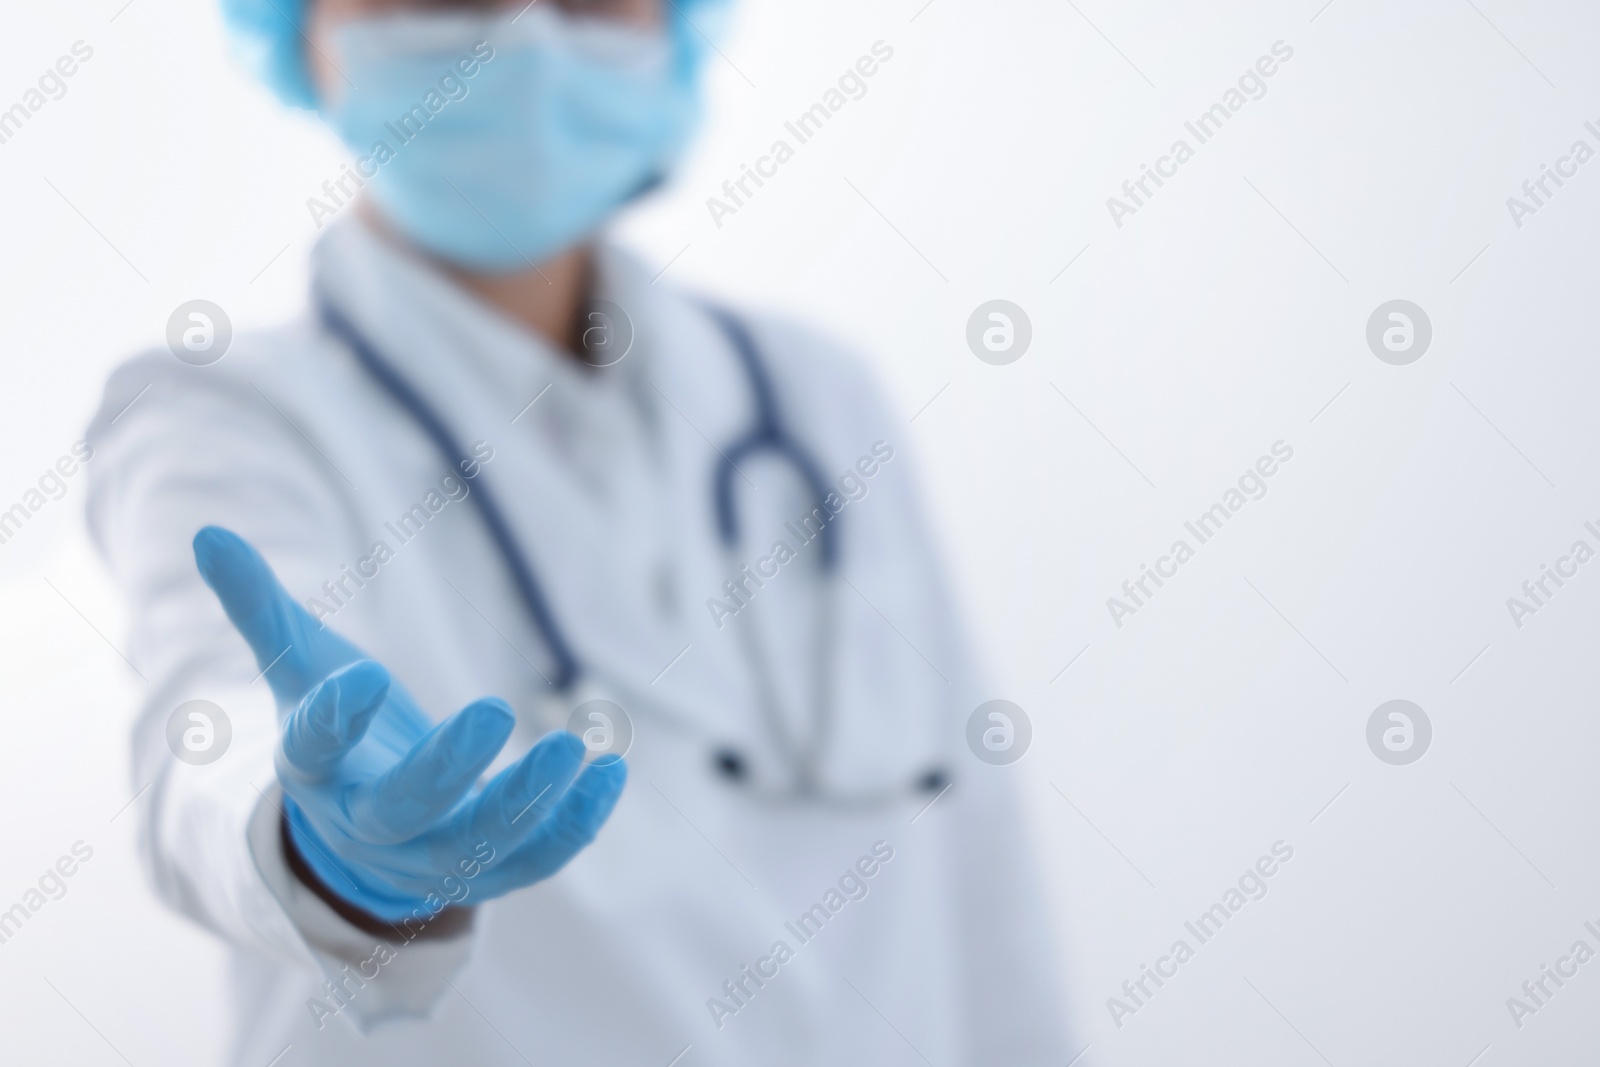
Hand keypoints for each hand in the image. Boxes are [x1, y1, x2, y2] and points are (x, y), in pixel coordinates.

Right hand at [192, 526, 624, 922]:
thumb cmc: (334, 727)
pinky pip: (537, 859)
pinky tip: (611, 770)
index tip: (366, 674)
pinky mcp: (488, 868)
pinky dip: (576, 823)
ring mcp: (431, 856)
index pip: (313, 752)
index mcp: (315, 772)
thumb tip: (205, 532)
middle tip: (495, 709)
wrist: (360, 827)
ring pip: (479, 844)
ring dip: (530, 802)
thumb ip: (259, 606)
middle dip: (448, 768)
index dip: (334, 719)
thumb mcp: (296, 666)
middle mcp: (369, 824)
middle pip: (403, 811)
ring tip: (575, 747)